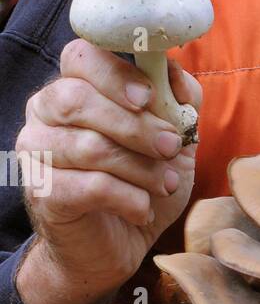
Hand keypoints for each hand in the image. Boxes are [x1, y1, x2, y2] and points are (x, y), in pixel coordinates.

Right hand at [15, 39, 199, 303]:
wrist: (117, 246)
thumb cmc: (140, 183)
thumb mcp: (172, 140)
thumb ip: (178, 102)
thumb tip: (176, 76)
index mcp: (73, 88)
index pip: (81, 57)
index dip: (116, 73)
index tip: (149, 97)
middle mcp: (44, 113)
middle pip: (77, 99)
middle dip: (136, 126)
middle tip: (170, 147)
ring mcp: (36, 153)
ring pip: (89, 147)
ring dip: (141, 168)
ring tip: (165, 185)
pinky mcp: (44, 193)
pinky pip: (89, 186)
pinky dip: (128, 198)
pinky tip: (141, 208)